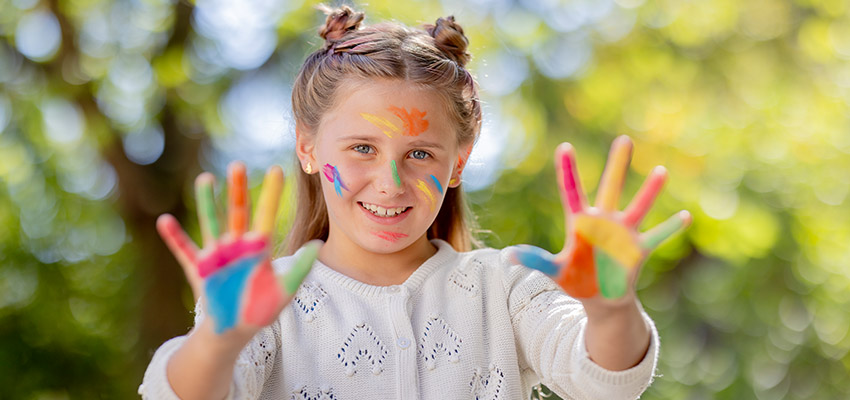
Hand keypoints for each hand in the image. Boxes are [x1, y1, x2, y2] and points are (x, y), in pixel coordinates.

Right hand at [156, 162, 318, 334]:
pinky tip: (165, 220)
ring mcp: (216, 255)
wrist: (234, 330)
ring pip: (211, 222)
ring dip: (208, 202)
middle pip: (237, 211)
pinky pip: (184, 250)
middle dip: (238, 189)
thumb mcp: (284, 291)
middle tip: (239, 165)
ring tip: (206, 179)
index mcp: (258, 248)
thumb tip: (317, 245)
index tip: (277, 169)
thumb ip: (300, 269)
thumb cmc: (260, 310)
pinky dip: (174, 236)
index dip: (271, 193)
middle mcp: (236, 245)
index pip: (266, 214)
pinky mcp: (200, 269)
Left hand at [510, 136, 690, 300]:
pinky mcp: (638, 250)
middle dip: (618, 165)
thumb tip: (507, 256)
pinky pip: (657, 236)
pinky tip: (685, 215)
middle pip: (611, 188)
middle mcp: (604, 222)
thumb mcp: (554, 270)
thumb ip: (535, 260)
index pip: (572, 191)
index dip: (568, 171)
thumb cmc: (576, 280)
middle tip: (624, 139)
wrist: (601, 300)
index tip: (564, 146)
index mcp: (581, 223)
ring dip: (650, 192)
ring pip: (638, 207)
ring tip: (661, 172)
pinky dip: (670, 228)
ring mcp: (623, 234)